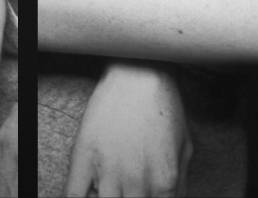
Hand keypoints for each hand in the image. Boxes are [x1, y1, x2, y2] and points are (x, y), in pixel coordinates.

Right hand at [64, 63, 192, 196]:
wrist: (138, 73)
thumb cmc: (163, 107)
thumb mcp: (184, 145)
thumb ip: (180, 182)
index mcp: (164, 181)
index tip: (146, 195)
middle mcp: (137, 182)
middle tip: (128, 190)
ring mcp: (107, 172)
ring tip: (111, 187)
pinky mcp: (83, 159)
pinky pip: (73, 196)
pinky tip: (89, 191)